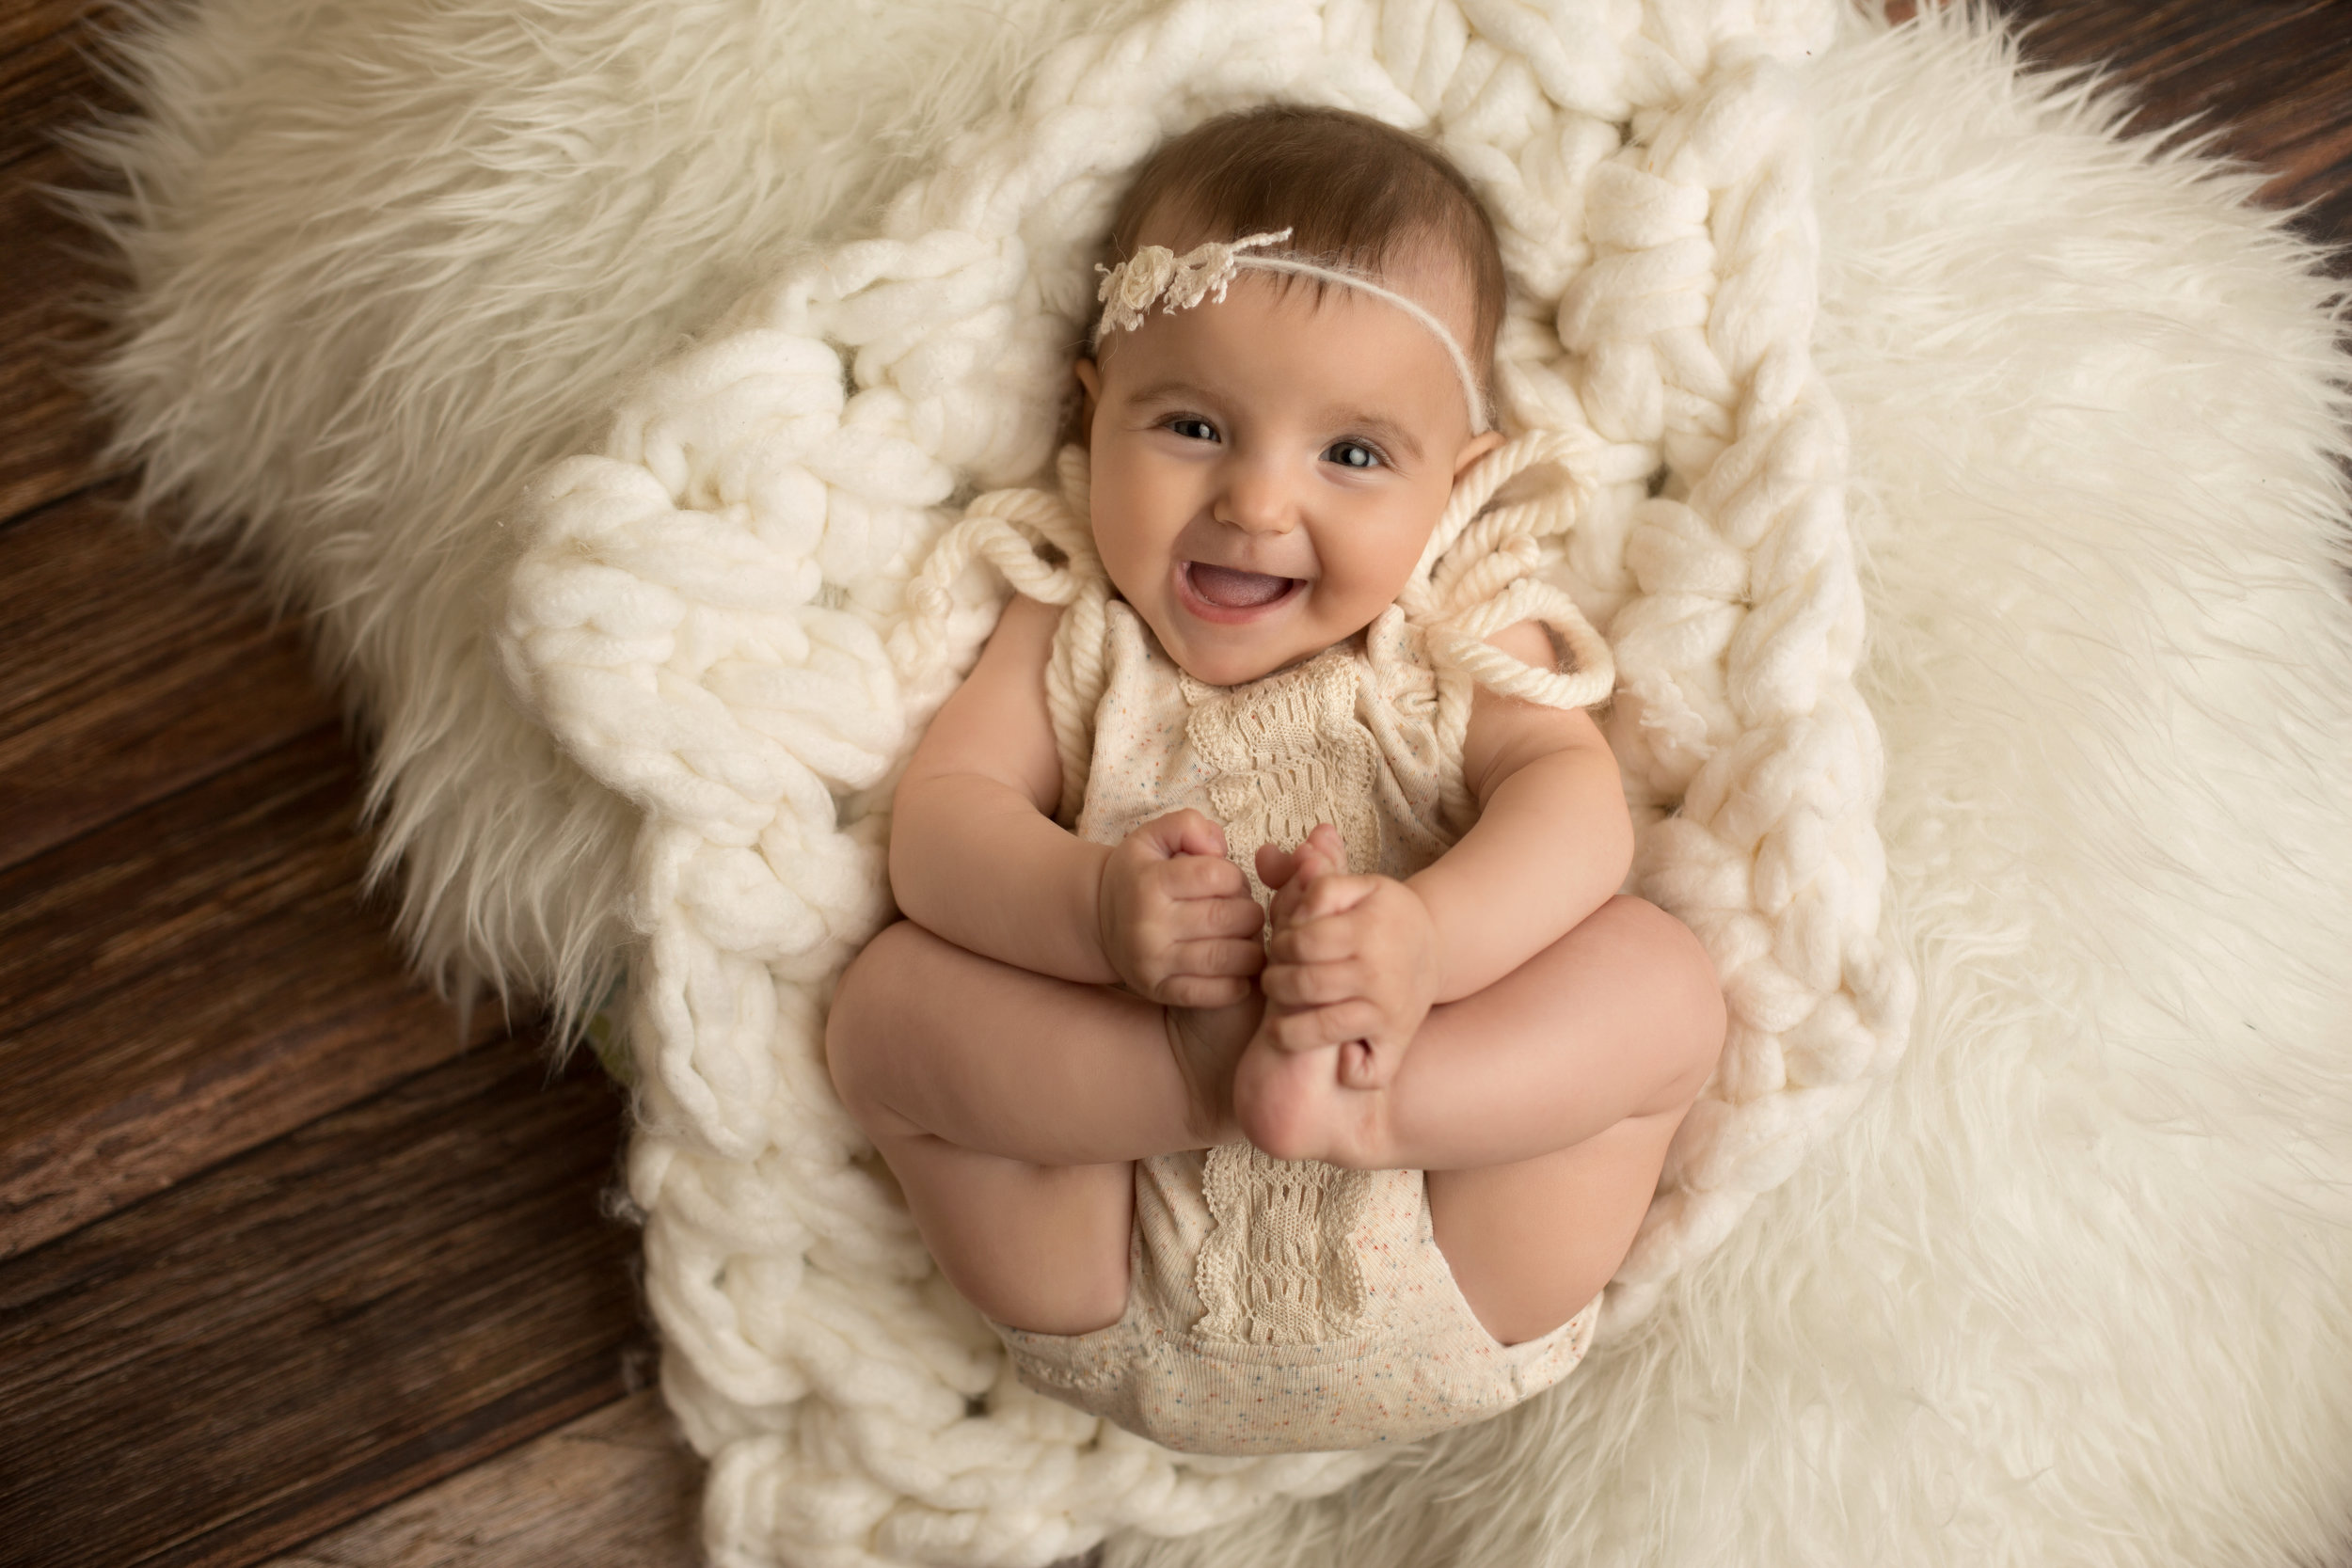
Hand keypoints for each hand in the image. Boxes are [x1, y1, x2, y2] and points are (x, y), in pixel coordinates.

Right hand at [1097, 810, 1265, 1006]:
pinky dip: (1238, 984)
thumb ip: (1188, 826)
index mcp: (1150, 882)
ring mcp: (1153, 962)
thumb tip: (1219, 849)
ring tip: (1245, 939)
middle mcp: (1148, 924)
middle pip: (1228, 918)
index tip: (1229, 883)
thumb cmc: (1139, 875)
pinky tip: (1237, 969)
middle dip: (1249, 913)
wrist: (1099, 919)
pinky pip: (1214, 994)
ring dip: (1251, 948)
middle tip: (1244, 913)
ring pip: (1228, 958)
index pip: (1218, 876)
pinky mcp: (1160, 991)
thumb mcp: (1154, 836)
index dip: (1235, 878)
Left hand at [1255, 824, 1439, 1087]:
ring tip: (1278, 1019)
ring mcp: (1388, 1009)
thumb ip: (1312, 878)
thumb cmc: (1382, 915)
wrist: (1436, 947)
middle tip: (1273, 982)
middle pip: (1302, 986)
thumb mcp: (1354, 886)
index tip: (1277, 947)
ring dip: (1286, 1029)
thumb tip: (1265, 858)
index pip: (1298, 943)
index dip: (1278, 944)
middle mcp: (1378, 971)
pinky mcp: (1397, 1041)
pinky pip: (1365, 1070)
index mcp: (1367, 928)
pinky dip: (1348, 1070)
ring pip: (1320, 1029)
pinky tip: (1333, 1055)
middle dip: (1275, 985)